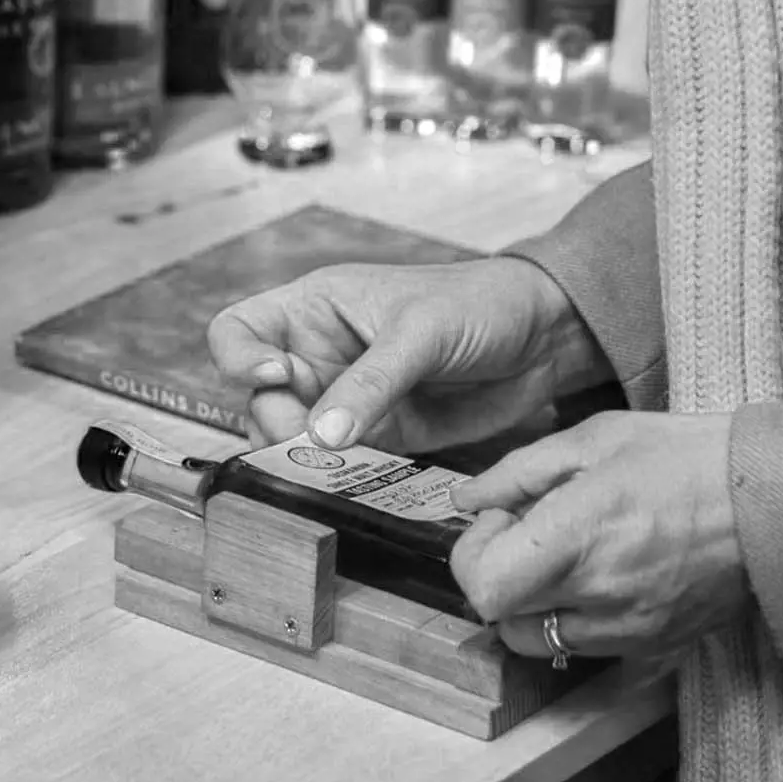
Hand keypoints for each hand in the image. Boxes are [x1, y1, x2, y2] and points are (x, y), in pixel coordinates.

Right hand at [207, 259, 606, 452]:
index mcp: (314, 308)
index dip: (239, 358)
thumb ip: (371, 382)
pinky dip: (339, 478)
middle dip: (277, 423)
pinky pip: (338, 465)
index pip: (238, 331)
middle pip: (257, 399)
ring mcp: (344, 400)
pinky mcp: (378, 437)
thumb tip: (321, 437)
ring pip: (291, 440)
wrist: (544, 337)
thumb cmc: (480, 303)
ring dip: (304, 458)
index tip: (276, 376)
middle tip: (313, 441)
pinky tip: (359, 476)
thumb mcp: (421, 331)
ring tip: (340, 461)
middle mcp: (317, 354)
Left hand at [448, 411, 748, 663]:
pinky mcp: (652, 645)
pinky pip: (583, 646)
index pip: (483, 585)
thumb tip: (468, 498)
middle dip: (497, 573)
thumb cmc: (686, 458)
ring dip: (530, 602)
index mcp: (576, 533)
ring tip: (562, 557)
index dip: (474, 554)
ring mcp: (626, 627)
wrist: (772, 500)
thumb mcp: (595, 439)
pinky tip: (598, 574)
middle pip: (500, 616)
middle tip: (526, 534)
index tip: (498, 521)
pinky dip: (572, 617)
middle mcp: (596, 591)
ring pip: (537, 640)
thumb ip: (520, 471)